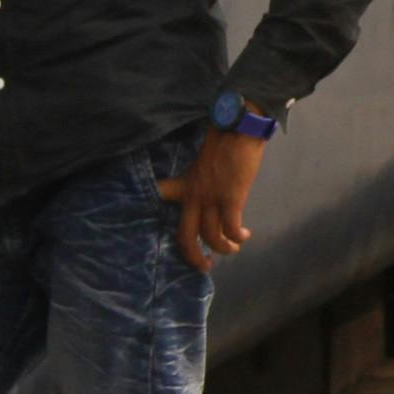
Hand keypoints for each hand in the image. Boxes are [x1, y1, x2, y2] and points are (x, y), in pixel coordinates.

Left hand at [158, 128, 265, 271]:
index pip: (161, 195)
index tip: (149, 217)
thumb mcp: (205, 164)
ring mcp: (211, 198)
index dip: (152, 204)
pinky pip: (231, 228)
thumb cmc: (226, 142)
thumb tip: (216, 199)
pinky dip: (237, 237)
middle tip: (204, 265)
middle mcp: (193, 195)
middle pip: (185, 235)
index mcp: (185, 184)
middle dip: (193, 256)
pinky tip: (244, 236)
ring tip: (233, 248)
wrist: (239, 128)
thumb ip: (204, 182)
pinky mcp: (230, 198)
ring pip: (211, 237)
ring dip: (224, 248)